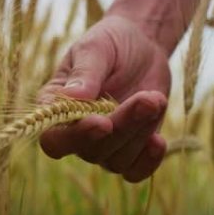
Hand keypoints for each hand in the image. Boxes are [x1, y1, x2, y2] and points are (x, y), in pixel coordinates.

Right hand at [38, 15, 170, 182]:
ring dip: (141, 133)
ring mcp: (104, 144)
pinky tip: (160, 140)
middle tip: (148, 98)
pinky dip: (148, 162)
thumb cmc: (111, 42)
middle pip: (92, 150)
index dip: (76, 137)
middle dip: (124, 126)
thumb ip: (85, 73)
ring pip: (117, 160)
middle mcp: (76, 133)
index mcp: (56, 109)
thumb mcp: (96, 48)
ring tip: (156, 99)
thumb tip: (73, 98)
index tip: (103, 122)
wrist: (142, 44)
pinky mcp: (130, 149)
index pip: (54, 140)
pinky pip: (134, 172)